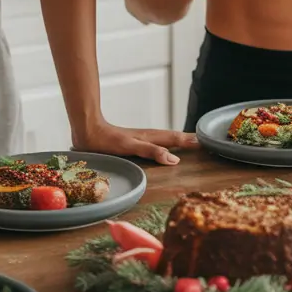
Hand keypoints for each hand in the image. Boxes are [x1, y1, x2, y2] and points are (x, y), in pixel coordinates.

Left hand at [73, 120, 197, 166]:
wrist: (88, 131)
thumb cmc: (107, 141)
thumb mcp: (131, 147)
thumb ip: (152, 151)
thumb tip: (174, 159)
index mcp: (150, 137)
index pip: (174, 139)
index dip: (188, 140)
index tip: (203, 141)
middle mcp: (147, 137)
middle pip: (171, 137)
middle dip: (186, 139)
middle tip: (200, 141)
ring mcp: (140, 139)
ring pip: (163, 139)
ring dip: (176, 141)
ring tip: (186, 142)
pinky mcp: (133, 142)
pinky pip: (154, 143)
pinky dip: (163, 144)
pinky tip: (160, 148)